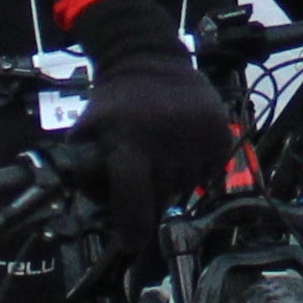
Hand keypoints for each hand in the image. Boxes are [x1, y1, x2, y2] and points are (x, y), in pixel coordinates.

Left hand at [69, 0, 229, 239]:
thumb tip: (91, 218)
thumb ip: (83, 172)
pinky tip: (183, 146)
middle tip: (143, 172)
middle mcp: (167, 138)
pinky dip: (197, 168)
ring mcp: (197, 135)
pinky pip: (210, 172)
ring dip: (175, 180)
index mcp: (129, 140)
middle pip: (162, 193)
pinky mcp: (220, 132)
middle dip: (152, 193)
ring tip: (163, 153)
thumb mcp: (86, 131)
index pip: (133, 195)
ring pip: (187, 185)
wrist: (149, 58)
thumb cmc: (114, 102)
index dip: (133, 226)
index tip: (132, 243)